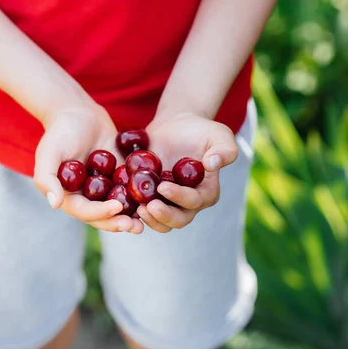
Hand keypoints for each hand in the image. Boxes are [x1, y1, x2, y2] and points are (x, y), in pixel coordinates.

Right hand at [34, 106, 144, 233]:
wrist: (78, 112)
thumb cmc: (60, 132)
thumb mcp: (48, 153)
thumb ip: (47, 179)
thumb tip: (55, 204)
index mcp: (69, 196)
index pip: (85, 211)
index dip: (101, 213)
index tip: (117, 208)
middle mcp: (87, 197)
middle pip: (104, 216)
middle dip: (119, 222)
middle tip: (136, 226)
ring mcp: (104, 188)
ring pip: (120, 207)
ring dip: (133, 216)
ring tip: (148, 218)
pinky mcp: (119, 177)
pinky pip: (131, 189)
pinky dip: (142, 196)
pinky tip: (156, 198)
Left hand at [138, 112, 238, 232]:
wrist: (175, 126)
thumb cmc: (201, 131)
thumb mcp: (219, 135)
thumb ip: (224, 150)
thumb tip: (212, 164)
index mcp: (207, 193)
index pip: (194, 201)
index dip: (180, 197)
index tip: (163, 187)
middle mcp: (188, 204)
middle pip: (178, 220)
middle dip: (163, 216)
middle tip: (147, 206)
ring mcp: (168, 203)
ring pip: (160, 222)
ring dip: (150, 220)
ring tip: (137, 208)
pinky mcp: (151, 199)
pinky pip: (143, 212)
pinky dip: (134, 212)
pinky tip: (123, 203)